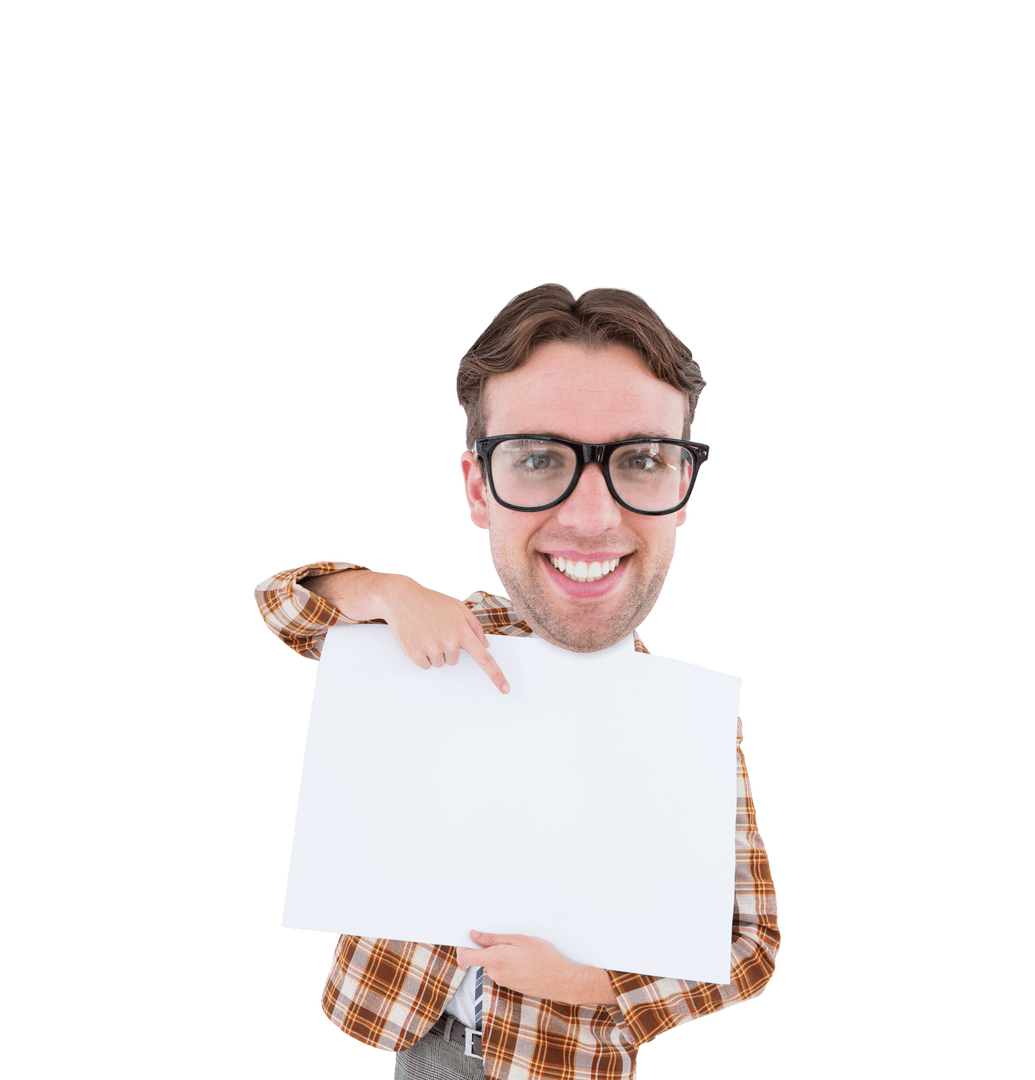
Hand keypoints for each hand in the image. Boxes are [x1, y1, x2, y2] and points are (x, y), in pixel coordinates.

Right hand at [381, 577, 509, 693]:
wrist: (402, 597)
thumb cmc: (431, 601)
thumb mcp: (458, 607)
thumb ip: (474, 627)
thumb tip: (486, 645)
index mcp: (462, 631)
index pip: (484, 658)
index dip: (496, 676)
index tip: (505, 689)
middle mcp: (449, 641)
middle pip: (454, 661)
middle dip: (447, 649)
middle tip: (437, 631)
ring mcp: (432, 648)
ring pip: (440, 663)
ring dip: (434, 652)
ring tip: (426, 633)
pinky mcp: (416, 653)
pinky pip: (425, 666)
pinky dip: (422, 656)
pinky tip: (417, 639)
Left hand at [455, 930, 576, 1001]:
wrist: (559, 980)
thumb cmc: (543, 958)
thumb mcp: (519, 940)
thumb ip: (493, 939)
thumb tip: (475, 935)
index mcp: (495, 960)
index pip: (466, 957)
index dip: (462, 947)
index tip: (466, 938)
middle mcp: (495, 973)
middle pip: (481, 958)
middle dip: (490, 947)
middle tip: (507, 939)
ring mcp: (502, 981)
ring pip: (493, 964)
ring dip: (501, 955)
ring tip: (521, 950)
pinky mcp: (510, 985)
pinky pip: (502, 971)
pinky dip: (508, 964)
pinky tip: (524, 960)